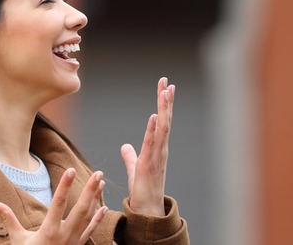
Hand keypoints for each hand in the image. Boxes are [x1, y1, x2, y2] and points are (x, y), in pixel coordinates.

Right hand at [0, 168, 106, 243]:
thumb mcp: (17, 239)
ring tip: (101, 183)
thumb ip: (8, 219)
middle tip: (98, 173)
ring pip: (88, 217)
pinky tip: (104, 207)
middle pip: (81, 209)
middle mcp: (64, 235)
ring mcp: (73, 241)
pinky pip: (91, 230)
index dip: (65, 186)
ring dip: (96, 199)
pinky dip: (98, 218)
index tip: (71, 170)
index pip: (58, 204)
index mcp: (48, 231)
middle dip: (90, 190)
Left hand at [120, 77, 174, 216]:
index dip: (163, 104)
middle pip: (165, 119)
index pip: (162, 121)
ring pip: (163, 127)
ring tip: (166, 91)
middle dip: (166, 100)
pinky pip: (153, 143)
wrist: (147, 211)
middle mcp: (161, 149)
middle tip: (166, 81)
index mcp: (157, 148)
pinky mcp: (150, 163)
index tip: (164, 86)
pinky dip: (155, 128)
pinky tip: (155, 115)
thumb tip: (125, 146)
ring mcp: (157, 155)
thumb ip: (130, 156)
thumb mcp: (134, 169)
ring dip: (164, 108)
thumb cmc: (142, 191)